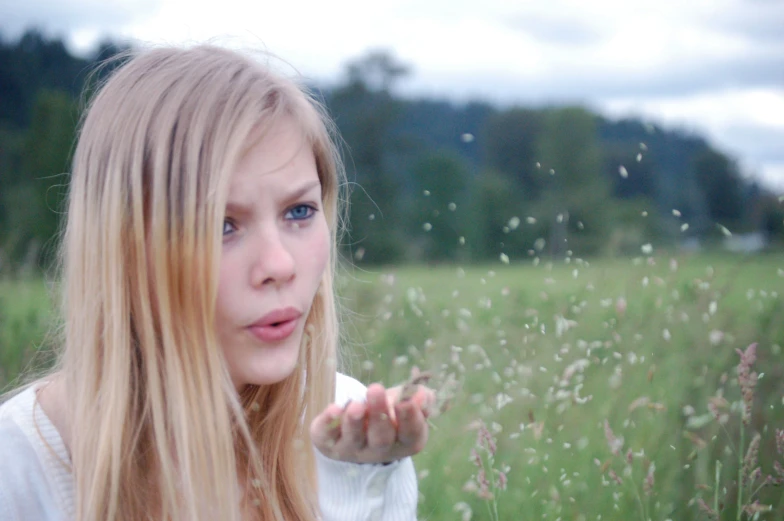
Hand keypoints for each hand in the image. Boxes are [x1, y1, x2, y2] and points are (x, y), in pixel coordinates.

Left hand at [310, 382, 434, 464]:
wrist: (356, 431)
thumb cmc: (388, 413)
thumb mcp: (405, 403)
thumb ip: (418, 397)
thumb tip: (422, 395)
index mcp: (404, 442)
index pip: (411, 434)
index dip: (409, 417)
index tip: (406, 399)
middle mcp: (378, 451)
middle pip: (381, 438)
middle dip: (379, 414)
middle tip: (376, 388)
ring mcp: (352, 450)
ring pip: (354, 438)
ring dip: (355, 421)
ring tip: (356, 404)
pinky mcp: (328, 443)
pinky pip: (327, 435)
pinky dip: (328, 423)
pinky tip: (333, 410)